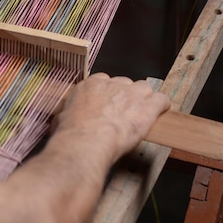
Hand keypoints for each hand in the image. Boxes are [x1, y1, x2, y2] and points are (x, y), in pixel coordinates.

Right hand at [52, 73, 170, 161]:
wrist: (86, 141)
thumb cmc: (71, 133)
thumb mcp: (60, 118)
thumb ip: (67, 113)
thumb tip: (63, 118)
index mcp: (90, 85)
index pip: (104, 81)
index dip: (107, 93)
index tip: (107, 103)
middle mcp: (111, 85)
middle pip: (125, 84)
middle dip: (125, 96)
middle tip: (122, 112)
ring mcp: (131, 94)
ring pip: (144, 88)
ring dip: (144, 98)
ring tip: (141, 112)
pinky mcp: (147, 107)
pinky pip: (161, 100)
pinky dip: (162, 106)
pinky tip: (159, 113)